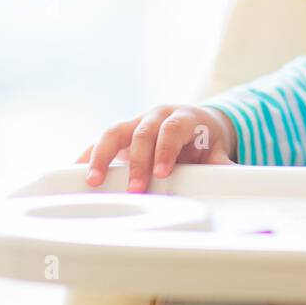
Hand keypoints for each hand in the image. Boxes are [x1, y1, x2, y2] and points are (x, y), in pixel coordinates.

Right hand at [77, 104, 236, 192]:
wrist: (195, 122)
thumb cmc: (204, 138)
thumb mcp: (216, 148)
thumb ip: (220, 162)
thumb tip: (231, 176)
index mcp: (182, 117)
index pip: (172, 129)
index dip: (166, 149)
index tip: (162, 173)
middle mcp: (156, 116)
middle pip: (143, 132)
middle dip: (137, 161)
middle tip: (135, 188)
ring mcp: (135, 123)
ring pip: (114, 132)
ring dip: (102, 156)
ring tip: (93, 181)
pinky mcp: (120, 134)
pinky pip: (99, 142)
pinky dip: (87, 156)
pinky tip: (73, 173)